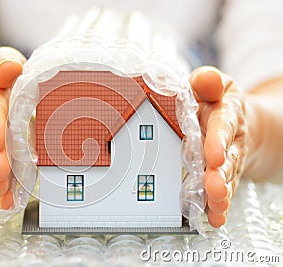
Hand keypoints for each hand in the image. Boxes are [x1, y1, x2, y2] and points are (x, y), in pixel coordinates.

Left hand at [189, 66, 247, 227]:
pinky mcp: (221, 175)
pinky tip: (214, 218)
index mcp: (226, 114)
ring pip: (225, 179)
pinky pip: (221, 191)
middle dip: (220, 175)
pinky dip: (217, 206)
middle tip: (214, 189)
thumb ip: (206, 81)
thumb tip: (206, 80)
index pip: (223, 126)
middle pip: (227, 159)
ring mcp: (226, 161)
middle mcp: (229, 141)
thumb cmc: (214, 100)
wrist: (231, 119)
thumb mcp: (211, 84)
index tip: (214, 155)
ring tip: (215, 206)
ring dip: (220, 194)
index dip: (218, 140)